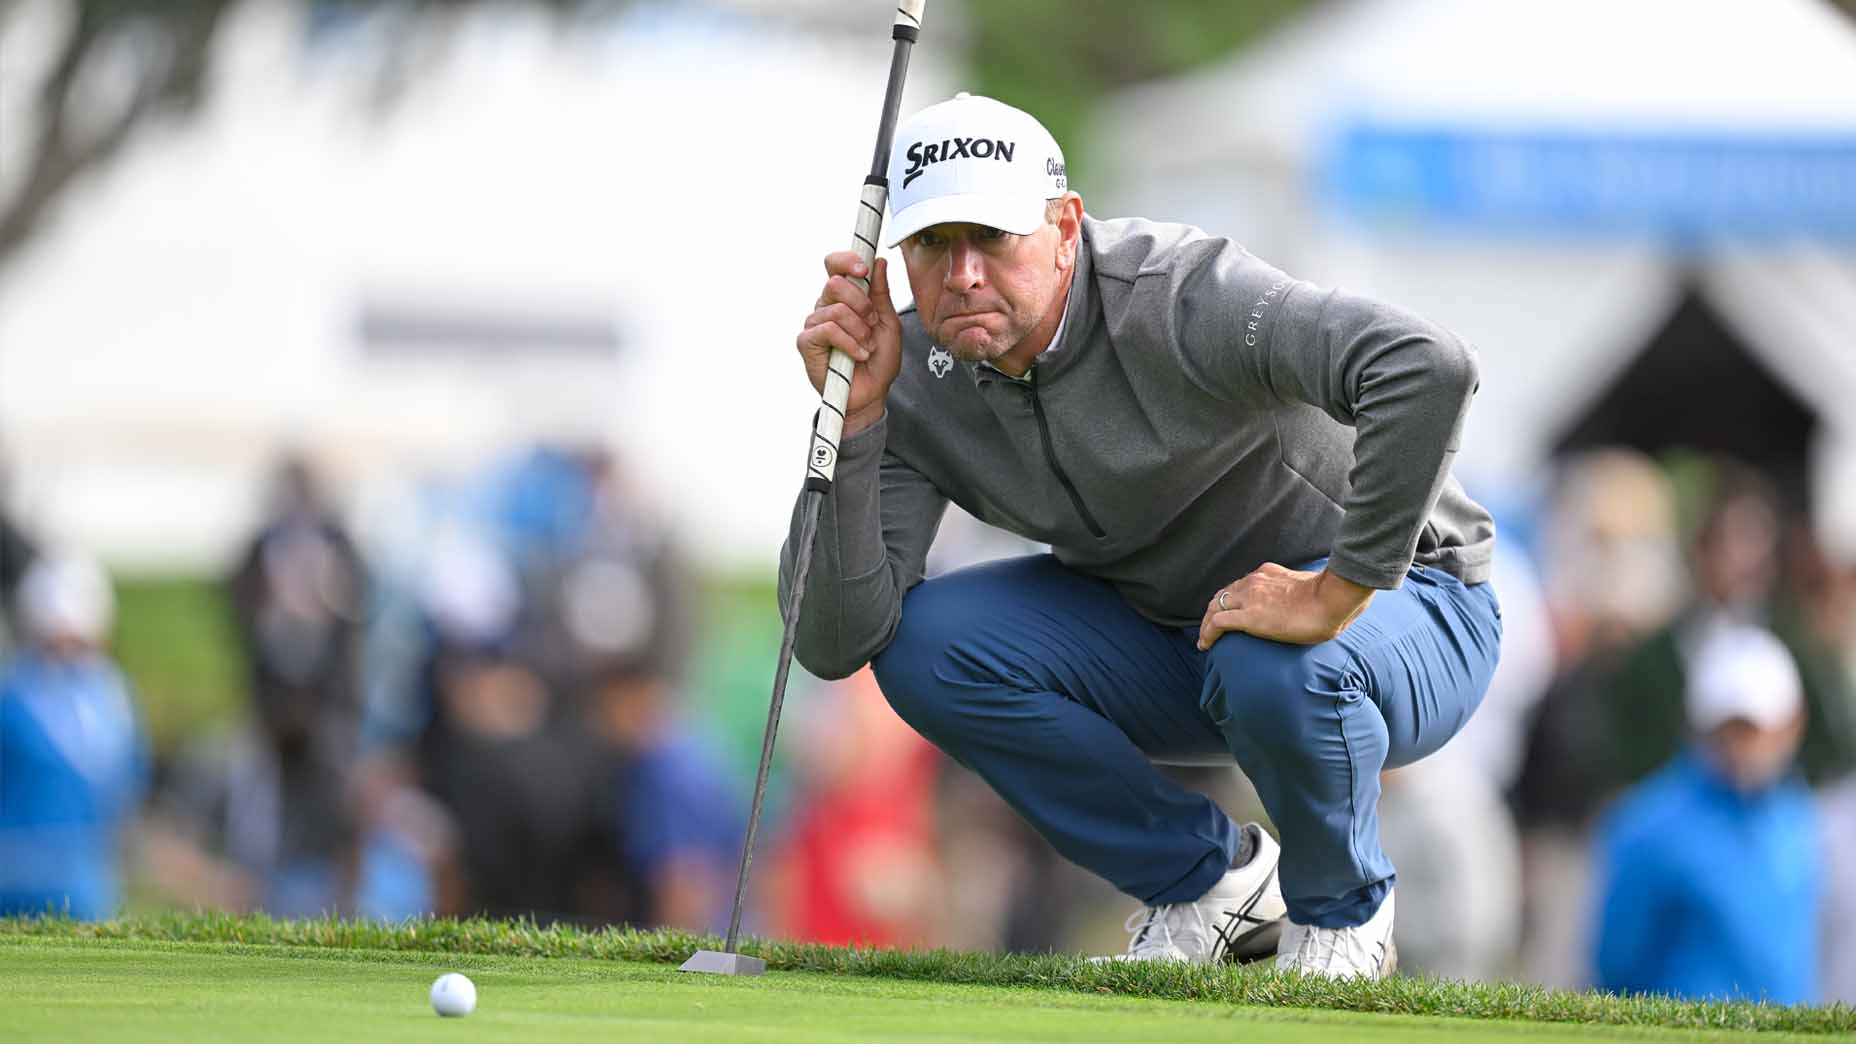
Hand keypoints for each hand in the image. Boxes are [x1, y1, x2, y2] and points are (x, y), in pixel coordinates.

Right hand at [797, 252, 902, 436]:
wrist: (872, 394)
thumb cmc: (879, 360)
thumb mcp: (888, 323)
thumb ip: (881, 293)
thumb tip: (878, 261)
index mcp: (844, 297)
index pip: (835, 265)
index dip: (846, 260)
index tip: (864, 270)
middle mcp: (825, 306)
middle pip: (836, 283)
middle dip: (862, 304)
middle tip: (872, 324)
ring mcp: (814, 324)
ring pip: (836, 309)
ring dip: (860, 330)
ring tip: (867, 347)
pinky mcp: (807, 343)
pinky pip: (828, 330)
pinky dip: (849, 343)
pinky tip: (857, 355)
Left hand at [1197, 563, 1373, 648]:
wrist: (1331, 599)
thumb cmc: (1330, 597)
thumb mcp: (1308, 586)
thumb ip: (1298, 592)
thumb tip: (1307, 602)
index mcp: (1267, 574)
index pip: (1240, 585)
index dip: (1229, 599)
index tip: (1228, 611)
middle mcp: (1253, 582)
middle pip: (1222, 595)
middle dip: (1213, 611)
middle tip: (1209, 628)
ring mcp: (1248, 599)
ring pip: (1214, 608)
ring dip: (1206, 624)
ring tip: (1204, 639)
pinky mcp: (1248, 617)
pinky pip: (1217, 624)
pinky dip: (1207, 634)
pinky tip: (1206, 645)